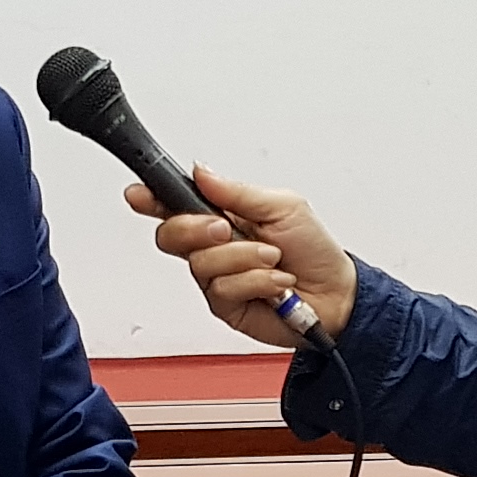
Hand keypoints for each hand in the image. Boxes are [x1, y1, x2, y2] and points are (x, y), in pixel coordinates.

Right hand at [130, 164, 356, 350]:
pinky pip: (223, 288)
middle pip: (171, 235)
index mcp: (222, 215)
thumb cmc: (314, 250)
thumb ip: (237, 192)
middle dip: (198, 229)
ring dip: (245, 258)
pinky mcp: (225, 305)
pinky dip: (256, 282)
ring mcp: (217, 277)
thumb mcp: (282, 206)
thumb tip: (201, 171)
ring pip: (201, 263)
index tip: (139, 193)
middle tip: (228, 230)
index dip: (151, 198)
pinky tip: (275, 283)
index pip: (175, 204)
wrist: (337, 296)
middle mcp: (213, 246)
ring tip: (273, 260)